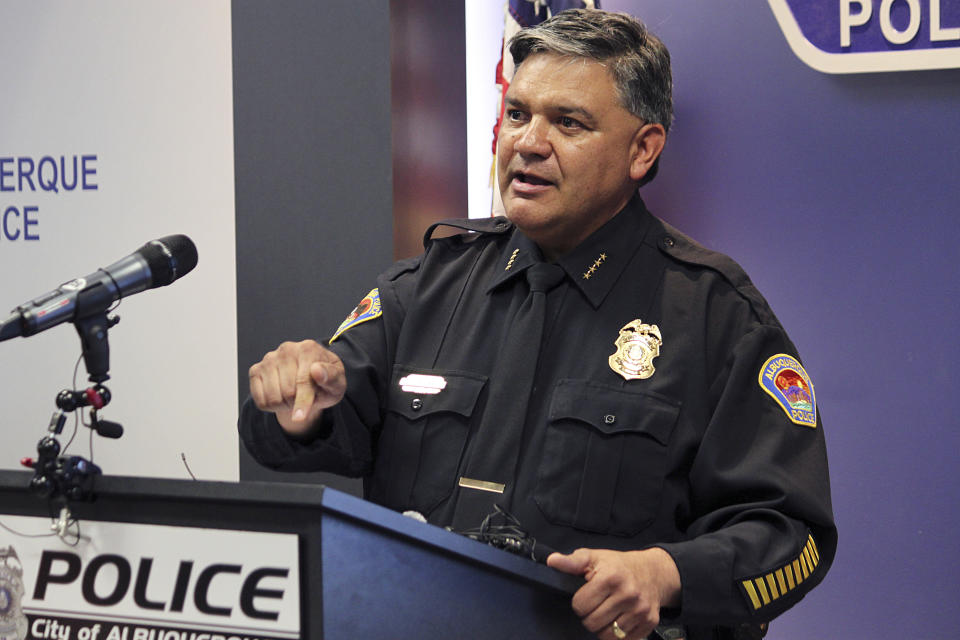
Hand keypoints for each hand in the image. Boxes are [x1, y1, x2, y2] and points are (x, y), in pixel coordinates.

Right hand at [248, 340, 345, 435]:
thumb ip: (331, 377)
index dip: (303, 401)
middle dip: (298, 403)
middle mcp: (286, 349)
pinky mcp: (256, 370)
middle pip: (287, 392)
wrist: (312, 379)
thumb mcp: (337, 383)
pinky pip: (260, 400)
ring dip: (285, 405)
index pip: (303, 380)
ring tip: (295, 397)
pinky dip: (271, 406)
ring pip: (272, 398)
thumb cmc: (326, 381)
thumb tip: (317, 370)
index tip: (301, 417)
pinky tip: (281, 396)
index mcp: (308, 348)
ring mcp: (269, 359)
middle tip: (306, 399)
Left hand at [547, 547, 680, 639]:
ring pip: (607, 636)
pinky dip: (617, 635)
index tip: (585, 596)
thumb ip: (572, 561)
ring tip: (606, 613)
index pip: (580, 606)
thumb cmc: (618, 565)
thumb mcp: (594, 557)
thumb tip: (552, 561)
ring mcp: (640, 611)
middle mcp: (628, 594)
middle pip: (592, 623)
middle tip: (595, 606)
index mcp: (611, 577)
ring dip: (602, 628)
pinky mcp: (650, 623)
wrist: (653, 572)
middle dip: (589, 616)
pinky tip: (618, 620)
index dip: (578, 603)